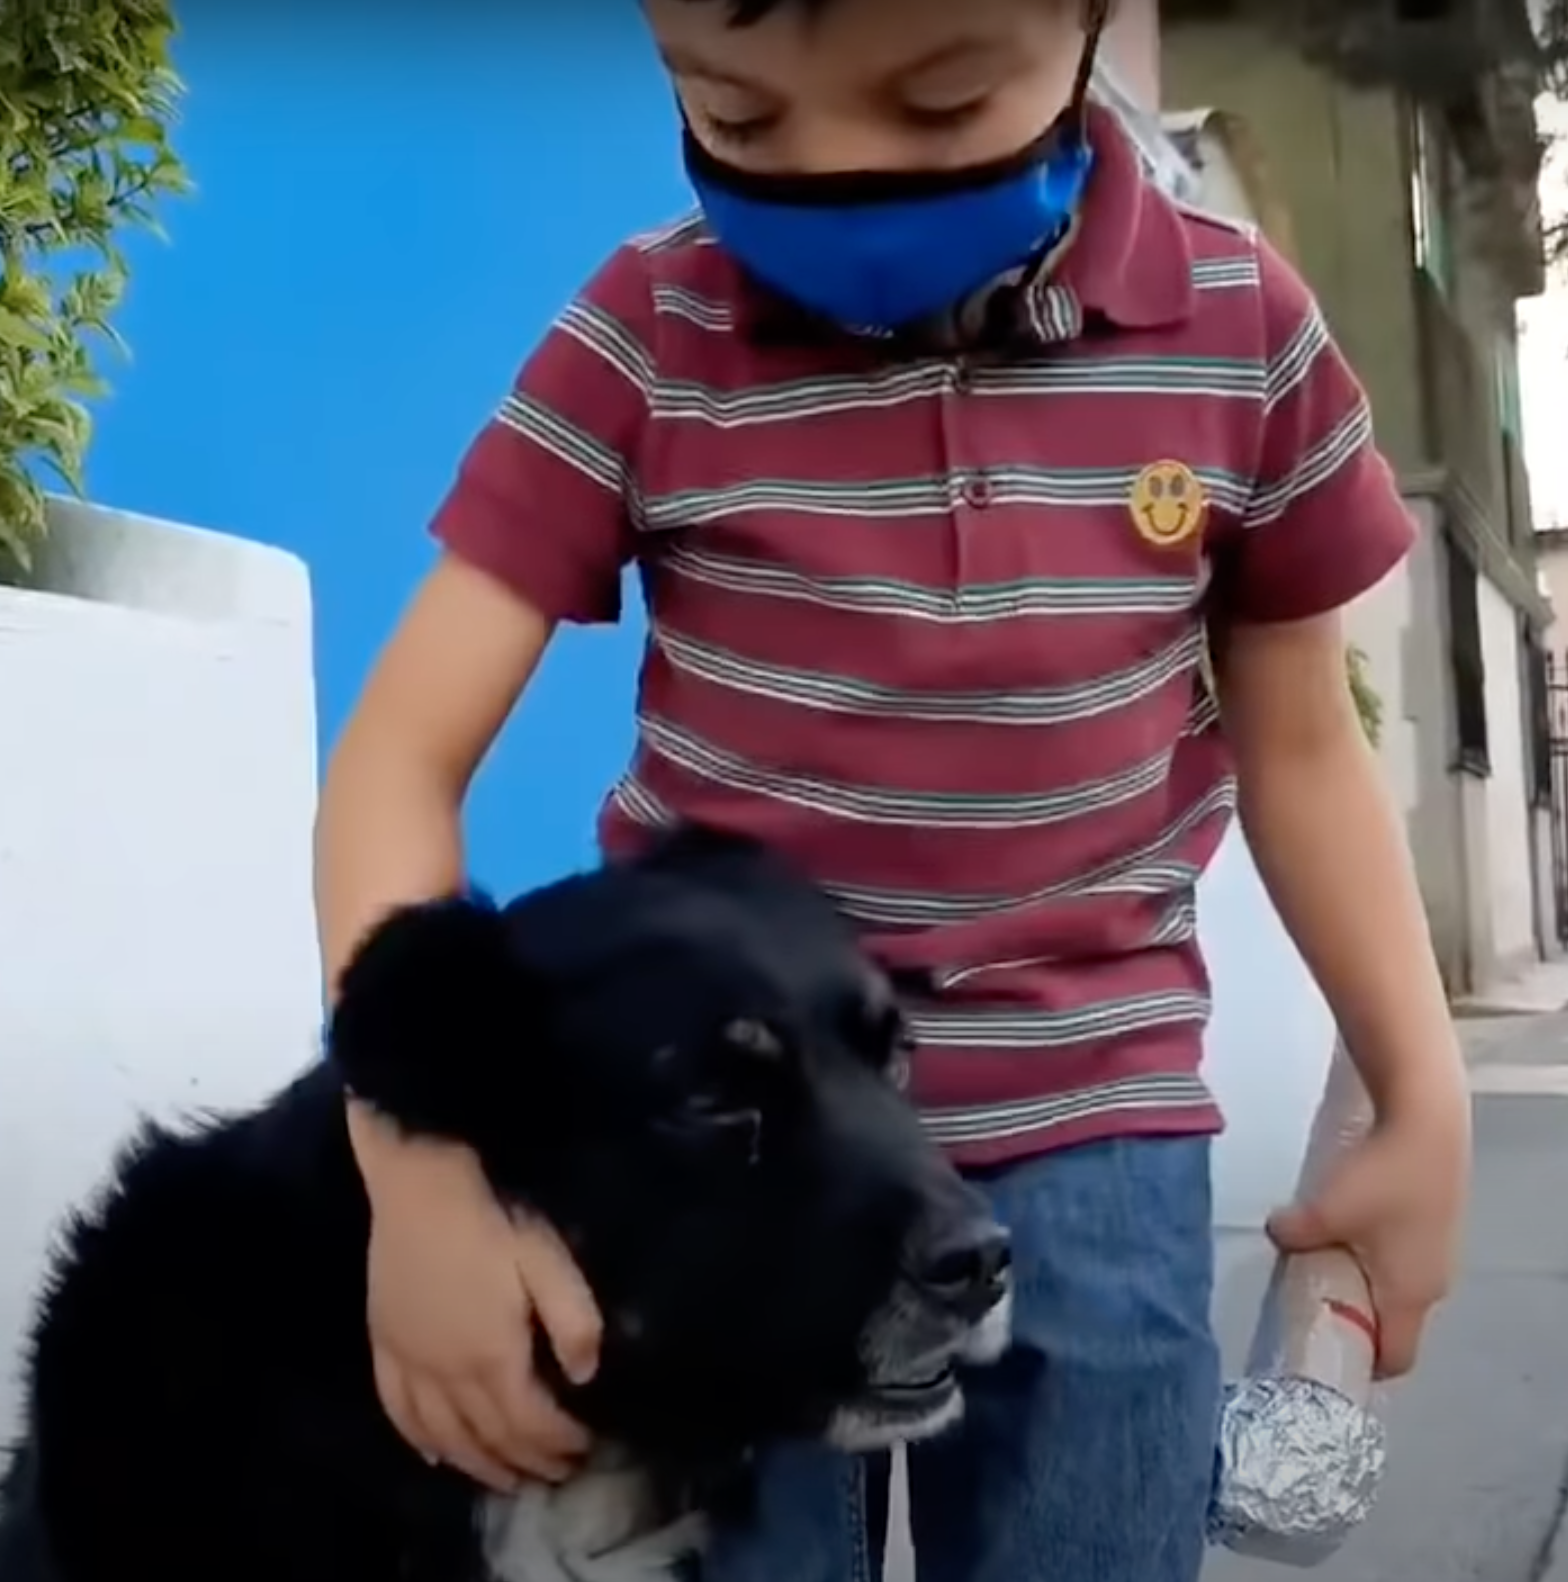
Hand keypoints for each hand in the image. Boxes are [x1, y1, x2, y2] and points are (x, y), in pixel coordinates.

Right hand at [364, 1143, 601, 1490]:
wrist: (420, 1182)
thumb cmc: (491, 1218)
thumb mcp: (548, 1261)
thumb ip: (573, 1321)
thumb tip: (585, 1376)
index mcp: (492, 1356)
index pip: (531, 1421)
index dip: (559, 1443)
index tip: (585, 1450)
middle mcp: (446, 1374)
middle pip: (488, 1438)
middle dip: (525, 1463)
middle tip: (554, 1477)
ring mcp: (410, 1362)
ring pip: (443, 1436)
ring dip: (476, 1465)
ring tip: (505, 1481)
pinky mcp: (383, 1344)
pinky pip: (397, 1411)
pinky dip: (418, 1442)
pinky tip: (435, 1456)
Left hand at [1267, 1097, 1469, 1379]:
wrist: (1428, 1122)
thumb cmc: (1381, 1178)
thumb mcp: (1324, 1209)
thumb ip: (1293, 1232)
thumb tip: (1276, 1235)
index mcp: (1412, 1296)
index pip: (1396, 1358)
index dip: (1362, 1362)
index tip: (1322, 1347)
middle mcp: (1434, 1284)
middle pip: (1395, 1323)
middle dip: (1355, 1319)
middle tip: (1311, 1301)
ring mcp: (1440, 1254)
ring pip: (1398, 1288)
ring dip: (1364, 1283)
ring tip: (1325, 1259)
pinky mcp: (1437, 1225)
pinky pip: (1404, 1259)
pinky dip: (1377, 1257)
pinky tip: (1351, 1227)